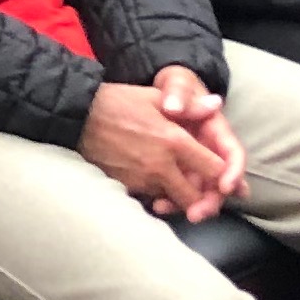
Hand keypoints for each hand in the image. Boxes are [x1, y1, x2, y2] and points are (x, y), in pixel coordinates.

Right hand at [81, 70, 242, 221]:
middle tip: (203, 189)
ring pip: (173, 201)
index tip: (220, 172)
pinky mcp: (127, 187)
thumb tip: (216, 104)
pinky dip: (157, 194)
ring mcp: (143, 180)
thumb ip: (190, 106)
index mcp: (174, 142)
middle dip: (202, 197)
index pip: (214, 169)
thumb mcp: (154, 97)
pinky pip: (151, 197)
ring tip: (178, 184)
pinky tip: (154, 181)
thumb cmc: (117, 103)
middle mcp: (162, 167)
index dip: (222, 174)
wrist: (77, 117)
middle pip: (195, 198)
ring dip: (179, 197)